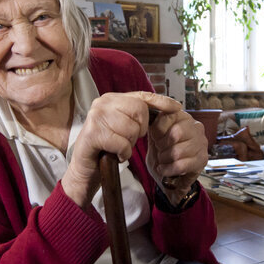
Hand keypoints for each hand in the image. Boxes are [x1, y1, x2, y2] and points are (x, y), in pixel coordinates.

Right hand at [62, 91, 181, 206]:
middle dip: (140, 129)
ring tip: (118, 147)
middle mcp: (102, 103)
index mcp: (111, 98)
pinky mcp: (92, 134)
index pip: (142, 96)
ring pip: (131, 128)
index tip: (177, 107)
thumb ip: (137, 115)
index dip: (161, 101)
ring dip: (129, 143)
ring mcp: (96, 117)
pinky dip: (123, 153)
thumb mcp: (123, 126)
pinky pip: (121, 143)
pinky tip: (115, 154)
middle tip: (129, 139)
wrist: (86, 168)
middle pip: (139, 111)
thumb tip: (167, 108)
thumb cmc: (107, 146)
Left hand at [146, 106, 207, 202]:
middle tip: (159, 151)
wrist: (170, 174)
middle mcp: (196, 127)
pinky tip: (164, 169)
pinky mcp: (202, 160)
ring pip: (177, 151)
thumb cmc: (163, 151)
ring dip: (164, 159)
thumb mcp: (156, 136)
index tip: (155, 139)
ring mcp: (201, 143)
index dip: (157, 131)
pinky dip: (168, 170)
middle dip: (161, 146)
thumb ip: (153, 126)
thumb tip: (149, 116)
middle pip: (175, 133)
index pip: (168, 117)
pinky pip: (180, 165)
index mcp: (183, 116)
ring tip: (162, 161)